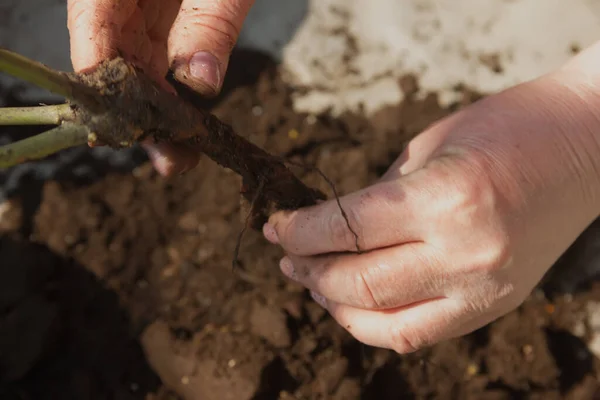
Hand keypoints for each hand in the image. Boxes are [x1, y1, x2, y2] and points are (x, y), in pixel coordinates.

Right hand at [67, 0, 254, 174]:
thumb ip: (211, 21)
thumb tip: (198, 86)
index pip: (92, 22)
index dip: (104, 75)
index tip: (126, 121)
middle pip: (113, 52)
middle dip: (140, 109)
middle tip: (169, 156)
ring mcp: (137, 5)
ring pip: (135, 61)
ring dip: (157, 109)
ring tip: (180, 153)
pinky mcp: (161, 16)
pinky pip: (158, 54)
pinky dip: (172, 89)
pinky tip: (185, 121)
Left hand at [263, 47, 599, 352]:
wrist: (587, 147)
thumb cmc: (507, 128)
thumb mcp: (429, 146)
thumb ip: (380, 194)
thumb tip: (331, 227)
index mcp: (445, 198)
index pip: (347, 228)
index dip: (299, 230)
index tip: (276, 227)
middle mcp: (464, 253)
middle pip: (359, 282)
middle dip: (309, 270)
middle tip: (287, 257)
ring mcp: (483, 289)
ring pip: (386, 323)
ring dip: (337, 305)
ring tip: (313, 283)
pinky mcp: (494, 306)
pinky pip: (420, 333)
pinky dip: (377, 325)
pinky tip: (354, 305)